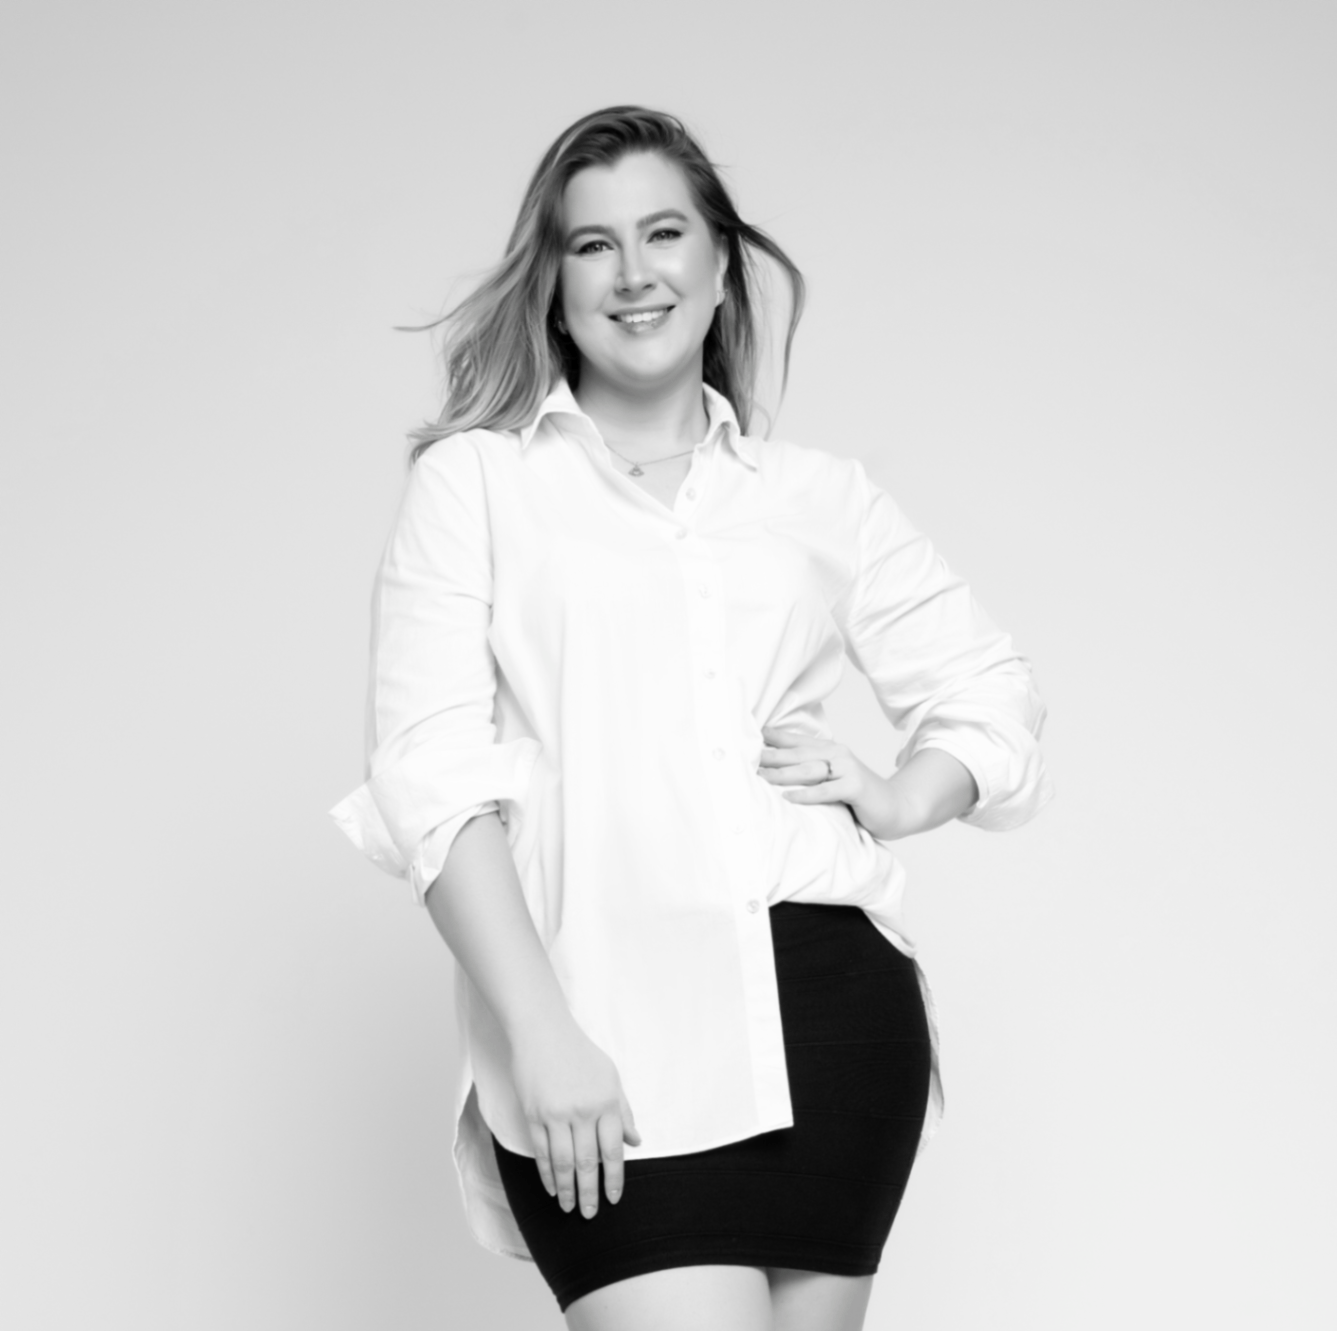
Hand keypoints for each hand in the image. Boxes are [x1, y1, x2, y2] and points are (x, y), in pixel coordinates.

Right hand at [508, 1016, 641, 1219]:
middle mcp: (583, 1111)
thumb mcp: (610, 1076)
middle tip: (591, 1214)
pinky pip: (542, 1152)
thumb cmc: (580, 1053)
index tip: (614, 1199)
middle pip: (587, 1163)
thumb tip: (635, 1141)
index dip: (614, 1179)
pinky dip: (547, 1174)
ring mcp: (556, 1114)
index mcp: (606, 1102)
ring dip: (567, 1190)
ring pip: (563, 1163)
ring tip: (570, 1208)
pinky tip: (552, 1188)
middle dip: (590, 1193)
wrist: (543, 1032)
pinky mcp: (534, 1115)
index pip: (612, 1150)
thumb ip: (623, 1111)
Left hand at [758, 725, 899, 838]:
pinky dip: (807, 794)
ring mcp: (848, 769)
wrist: (897, 807)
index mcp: (831, 749)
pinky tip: (789, 797)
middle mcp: (838, 754)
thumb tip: (778, 771)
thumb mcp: (834, 778)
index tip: (749, 737)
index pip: (797, 741)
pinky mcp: (856, 787)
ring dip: (783, 774)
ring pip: (809, 770)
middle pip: (798, 753)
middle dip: (771, 755)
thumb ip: (813, 771)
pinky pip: (827, 791)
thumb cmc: (860, 795)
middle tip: (747, 758)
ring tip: (761, 777)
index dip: (774, 738)